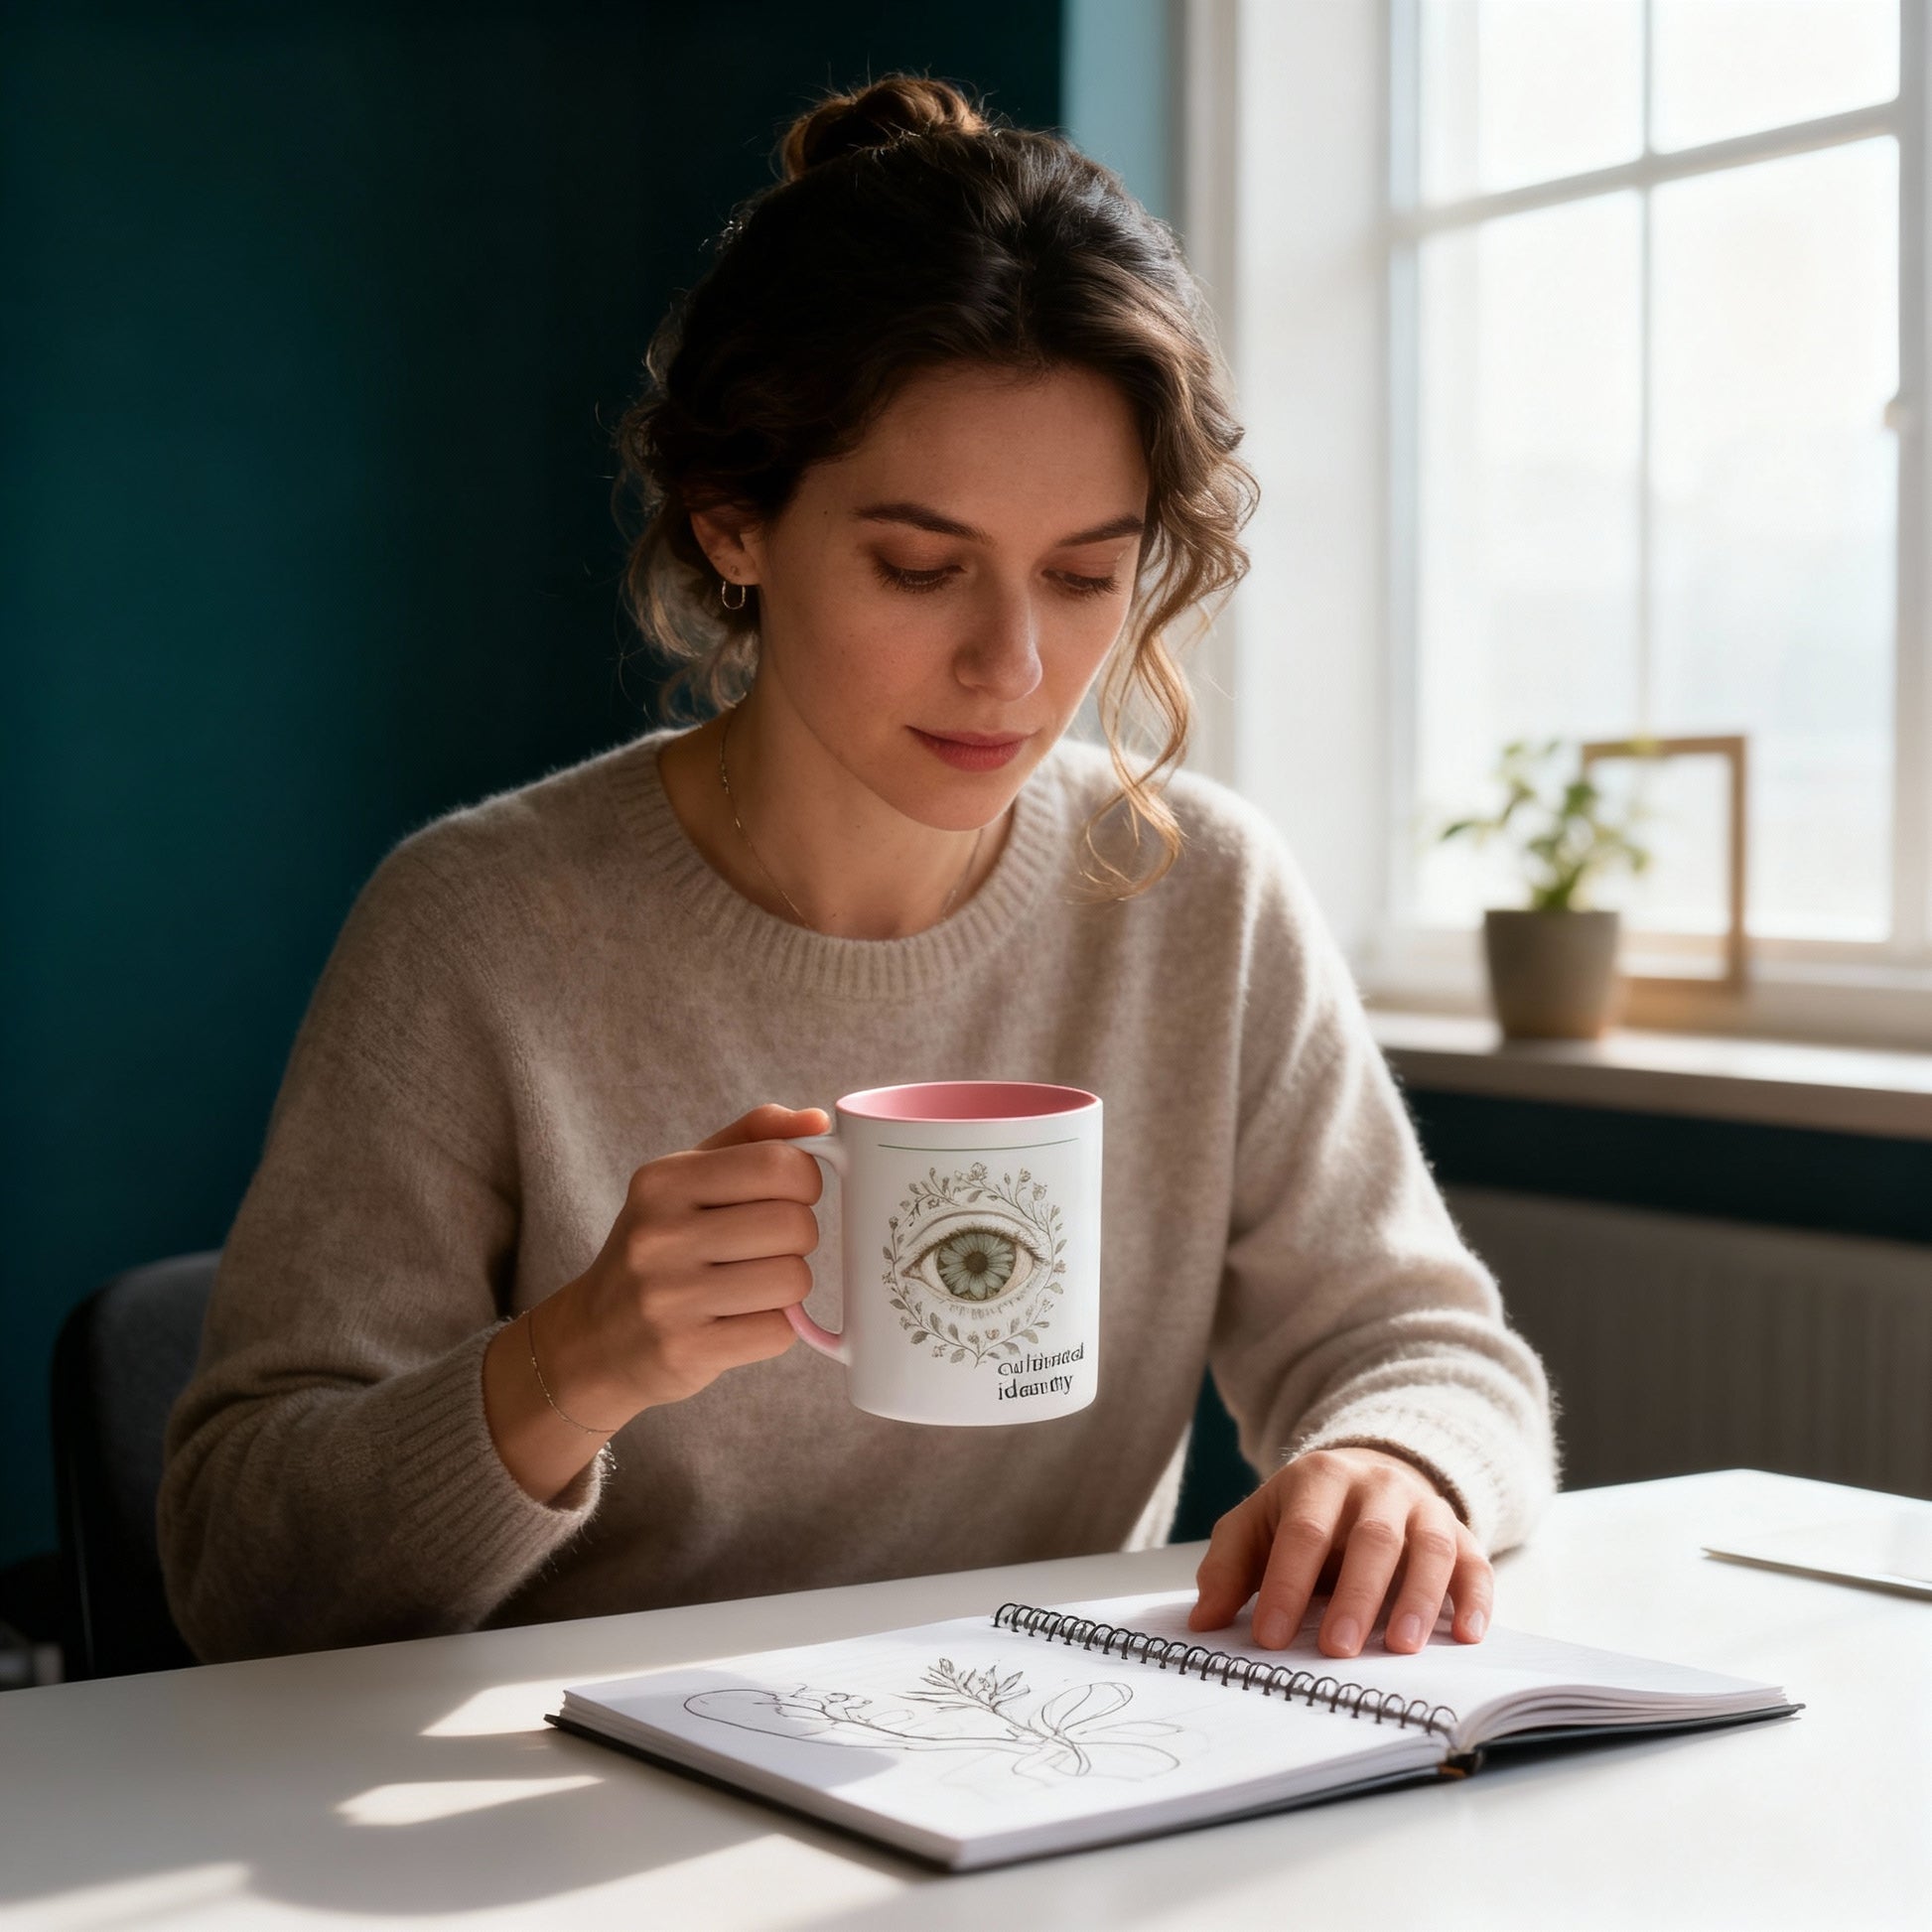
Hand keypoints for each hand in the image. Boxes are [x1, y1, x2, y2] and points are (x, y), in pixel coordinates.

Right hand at [540, 1102, 829, 1421]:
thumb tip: (818, 1119)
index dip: (804, 1182)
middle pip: (795, 1225)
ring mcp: (670, 1297)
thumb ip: (753, 1137)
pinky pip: (778, 1332)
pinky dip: (773, 1328)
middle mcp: (660, 1235)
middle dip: (798, 1238)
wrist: (594, 1341)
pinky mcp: (686, 1351)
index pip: (780, 1164)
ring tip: (750, 1285)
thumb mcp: (686, 1179)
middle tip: (766, 1248)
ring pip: (793, 1280)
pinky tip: (738, 1320)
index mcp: (664, 1181)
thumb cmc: (657, 1248)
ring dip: (787, 1287)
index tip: (787, 1196)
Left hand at [1187, 1446, 1491, 1657]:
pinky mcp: (1461, 1533)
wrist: (1365, 1475)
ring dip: (1419, 1598)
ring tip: (1401, 1647)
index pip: (1303, 1532)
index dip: (1286, 1584)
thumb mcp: (1255, 1525)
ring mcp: (1423, 1507)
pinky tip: (1468, 1635)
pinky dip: (1476, 1598)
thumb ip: (1227, 1568)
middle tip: (1336, 1650)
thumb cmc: (1304, 1513)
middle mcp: (1377, 1486)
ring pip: (1429, 1547)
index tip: (1268, 1637)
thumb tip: (1203, 1621)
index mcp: (1319, 1479)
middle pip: (1371, 1538)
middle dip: (1355, 1596)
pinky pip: (1476, 1562)